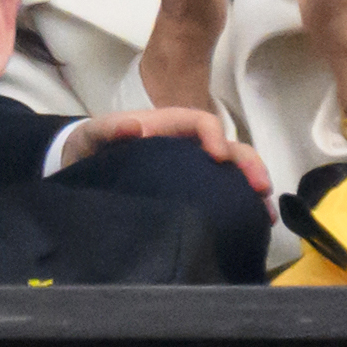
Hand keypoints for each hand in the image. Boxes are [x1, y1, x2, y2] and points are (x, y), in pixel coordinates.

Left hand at [59, 107, 273, 216]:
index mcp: (167, 126)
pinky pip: (221, 193)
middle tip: (260, 188)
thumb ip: (109, 129)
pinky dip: (241, 204)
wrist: (82, 168)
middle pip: (227, 146)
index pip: (201, 121)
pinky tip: (253, 224)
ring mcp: (191, 168)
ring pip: (231, 171)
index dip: (214, 134)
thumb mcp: (93, 135)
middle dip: (247, 163)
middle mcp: (185, 145)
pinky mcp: (191, 190)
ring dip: (251, 187)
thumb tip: (135, 125)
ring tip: (264, 213)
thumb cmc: (90, 145)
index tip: (217, 157)